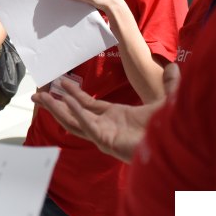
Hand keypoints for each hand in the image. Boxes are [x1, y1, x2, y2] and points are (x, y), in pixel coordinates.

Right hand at [31, 64, 180, 162]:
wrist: (178, 148)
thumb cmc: (173, 131)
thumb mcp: (169, 101)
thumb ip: (171, 84)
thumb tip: (176, 67)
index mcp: (115, 118)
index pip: (87, 104)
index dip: (72, 94)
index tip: (59, 82)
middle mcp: (106, 126)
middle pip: (73, 114)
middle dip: (54, 104)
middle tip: (36, 94)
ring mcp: (105, 134)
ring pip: (73, 121)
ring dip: (56, 109)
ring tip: (40, 98)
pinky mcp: (107, 140)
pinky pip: (87, 124)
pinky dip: (75, 112)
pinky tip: (65, 101)